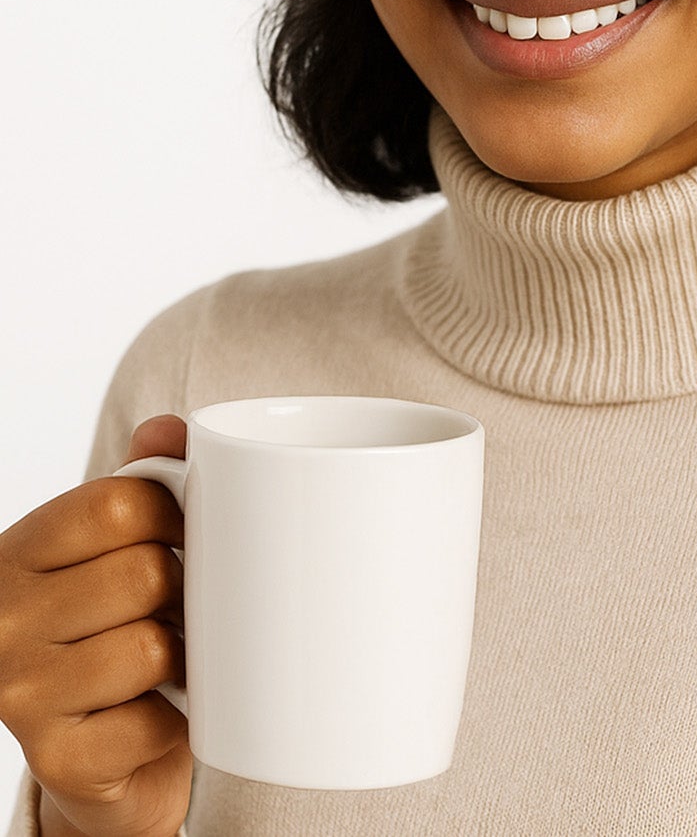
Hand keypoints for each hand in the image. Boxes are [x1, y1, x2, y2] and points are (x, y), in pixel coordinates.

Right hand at [0, 416, 192, 836]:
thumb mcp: (113, 545)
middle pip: (146, 574)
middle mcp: (5, 620)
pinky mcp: (58, 759)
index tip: (186, 533)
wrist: (93, 754)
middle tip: (180, 607)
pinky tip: (157, 711)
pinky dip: (174, 719)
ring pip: (152, 647)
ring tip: (171, 659)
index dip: (174, 514)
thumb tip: (172, 429)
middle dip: (183, 591)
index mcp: (20, 552)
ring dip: (183, 656)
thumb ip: (141, 478)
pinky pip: (152, 721)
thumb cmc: (109, 626)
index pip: (116, 504)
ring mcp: (23, 694)